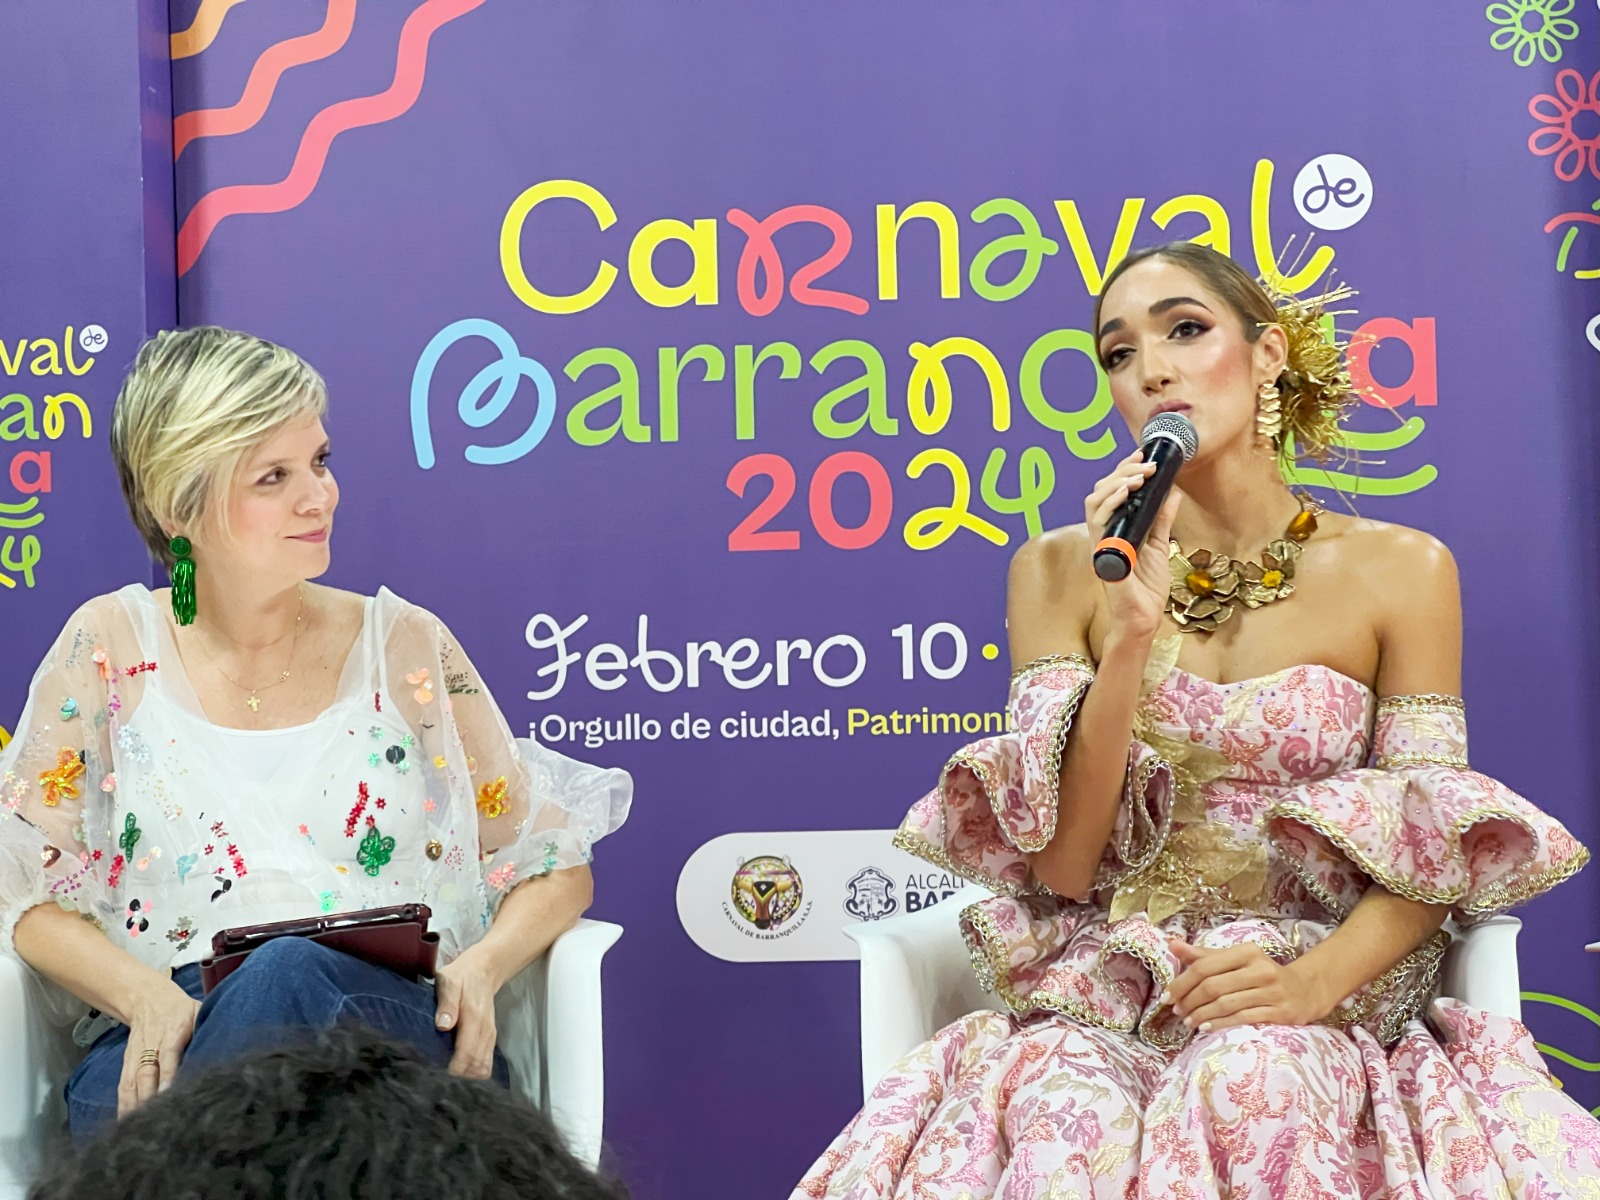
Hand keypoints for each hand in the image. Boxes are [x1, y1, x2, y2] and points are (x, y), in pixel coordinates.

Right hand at [118, 981, 199, 1116]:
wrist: (147, 998)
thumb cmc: (180, 1009)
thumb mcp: (198, 1012)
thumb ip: (207, 1030)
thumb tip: (227, 1046)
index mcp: (172, 1030)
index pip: (169, 1055)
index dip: (168, 1075)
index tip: (168, 1094)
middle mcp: (151, 1044)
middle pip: (147, 1074)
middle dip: (149, 1098)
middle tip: (157, 1120)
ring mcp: (136, 1054)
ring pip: (132, 1082)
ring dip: (134, 1105)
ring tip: (138, 1128)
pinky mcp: (127, 1062)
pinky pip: (123, 1085)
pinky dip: (123, 1103)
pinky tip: (125, 1121)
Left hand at [434, 947, 500, 1078]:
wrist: (483, 969)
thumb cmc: (461, 976)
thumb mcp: (448, 982)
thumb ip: (446, 1004)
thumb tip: (442, 1026)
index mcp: (474, 1019)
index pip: (467, 1054)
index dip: (453, 1069)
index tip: (436, 1073)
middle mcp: (486, 1030)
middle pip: (477, 1066)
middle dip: (459, 1077)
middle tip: (438, 1078)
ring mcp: (490, 1035)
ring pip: (483, 1067)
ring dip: (467, 1076)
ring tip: (447, 1077)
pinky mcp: (490, 1037)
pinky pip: (486, 1062)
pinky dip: (475, 1071)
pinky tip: (460, 1071)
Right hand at [1083, 449, 1182, 641]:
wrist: (1143, 617)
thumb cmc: (1146, 587)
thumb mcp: (1159, 544)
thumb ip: (1162, 519)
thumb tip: (1173, 492)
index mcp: (1115, 529)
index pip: (1110, 492)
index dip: (1122, 471)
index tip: (1142, 457)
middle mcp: (1103, 533)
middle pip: (1099, 491)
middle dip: (1121, 471)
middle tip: (1145, 464)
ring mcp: (1100, 543)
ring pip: (1094, 502)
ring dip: (1115, 483)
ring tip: (1139, 475)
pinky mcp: (1101, 553)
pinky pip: (1099, 522)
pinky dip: (1111, 502)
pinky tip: (1128, 491)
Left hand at [1162, 940, 1328, 1032]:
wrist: (1306, 991)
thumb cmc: (1262, 975)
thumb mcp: (1237, 960)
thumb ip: (1205, 956)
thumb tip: (1172, 944)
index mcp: (1247, 952)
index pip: (1205, 966)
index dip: (1182, 982)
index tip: (1167, 996)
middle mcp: (1261, 969)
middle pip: (1214, 986)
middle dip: (1190, 1001)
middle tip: (1176, 1011)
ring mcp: (1273, 992)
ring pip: (1227, 1004)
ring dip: (1202, 1015)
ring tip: (1188, 1022)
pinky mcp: (1281, 1013)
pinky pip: (1244, 1019)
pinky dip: (1222, 1024)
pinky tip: (1207, 1029)